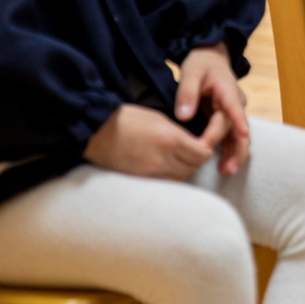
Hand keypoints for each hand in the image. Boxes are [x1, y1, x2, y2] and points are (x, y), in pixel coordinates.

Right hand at [84, 104, 215, 180]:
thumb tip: (195, 144)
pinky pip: (166, 184)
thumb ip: (180, 133)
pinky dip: (171, 178)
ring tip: (180, 158)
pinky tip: (167, 168)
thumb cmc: (128, 119)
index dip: (207, 147)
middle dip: (197, 159)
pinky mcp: (141, 182)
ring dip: (186, 170)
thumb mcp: (159, 118)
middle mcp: (163, 160)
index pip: (203, 153)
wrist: (97, 132)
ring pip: (182, 179)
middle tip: (193, 149)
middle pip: (194, 167)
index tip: (204, 141)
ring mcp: (151, 174)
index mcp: (170, 139)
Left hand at [175, 43, 249, 175]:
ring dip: (235, 154)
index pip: (234, 107)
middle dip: (236, 149)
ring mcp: (234, 112)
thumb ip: (187, 93)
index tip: (243, 134)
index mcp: (227, 90)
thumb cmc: (201, 64)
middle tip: (226, 168)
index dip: (239, 121)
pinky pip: (232, 137)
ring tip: (226, 171)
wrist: (211, 58)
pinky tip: (223, 166)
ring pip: (239, 137)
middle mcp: (236, 103)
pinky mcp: (229, 119)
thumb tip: (184, 117)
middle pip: (240, 129)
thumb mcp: (190, 73)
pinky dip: (229, 151)